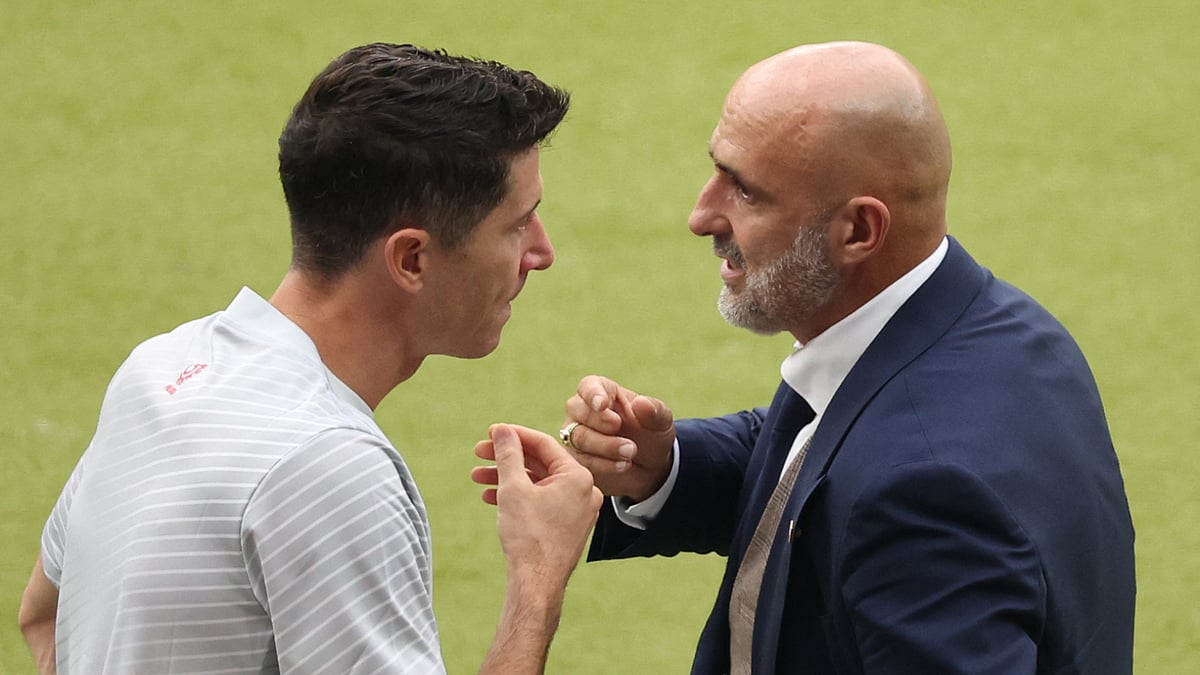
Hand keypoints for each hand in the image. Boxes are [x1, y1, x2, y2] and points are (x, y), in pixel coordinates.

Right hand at [472, 424, 602, 589]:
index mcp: (578, 476)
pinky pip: (542, 501)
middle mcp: (584, 490)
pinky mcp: (568, 524)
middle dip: (506, 458)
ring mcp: (577, 509)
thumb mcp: (513, 488)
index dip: (514, 435)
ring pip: (538, 483)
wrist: (536, 583)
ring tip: (478, 477)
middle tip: (479, 453)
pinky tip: (491, 497)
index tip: (491, 432)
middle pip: (540, 463)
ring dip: (507, 478)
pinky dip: (518, 496)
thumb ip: (508, 454)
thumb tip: (502, 430)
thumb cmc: (529, 537)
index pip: (543, 444)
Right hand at [562, 375, 675, 501]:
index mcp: (602, 392)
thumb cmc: (652, 435)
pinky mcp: (577, 459)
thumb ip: (654, 411)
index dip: (593, 394)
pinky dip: (603, 464)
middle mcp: (582, 411)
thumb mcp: (661, 422)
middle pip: (578, 411)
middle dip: (601, 424)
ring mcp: (576, 435)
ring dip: (605, 446)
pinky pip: (581, 460)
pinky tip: (623, 465)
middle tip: (625, 433)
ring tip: (630, 453)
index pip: (588, 386)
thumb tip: (641, 403)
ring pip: (578, 437)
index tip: (603, 404)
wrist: (650, 468)